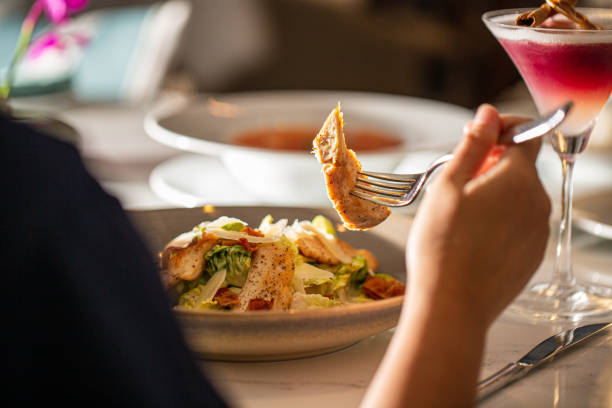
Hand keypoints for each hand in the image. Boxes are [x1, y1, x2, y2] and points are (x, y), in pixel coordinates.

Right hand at [407, 104, 550, 326]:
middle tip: (456, 181)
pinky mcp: (533, 256)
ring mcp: (539, 232)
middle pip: (521, 167)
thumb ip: (473, 145)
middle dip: (492, 164)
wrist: (451, 305)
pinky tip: (472, 237)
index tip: (476, 137)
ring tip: (460, 214)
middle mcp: (538, 203)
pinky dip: (501, 219)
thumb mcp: (448, 186)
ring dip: (495, 193)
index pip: (527, 133)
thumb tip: (489, 114)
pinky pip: (520, 224)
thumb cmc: (441, 245)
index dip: (501, 128)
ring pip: (520, 196)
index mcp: (518, 179)